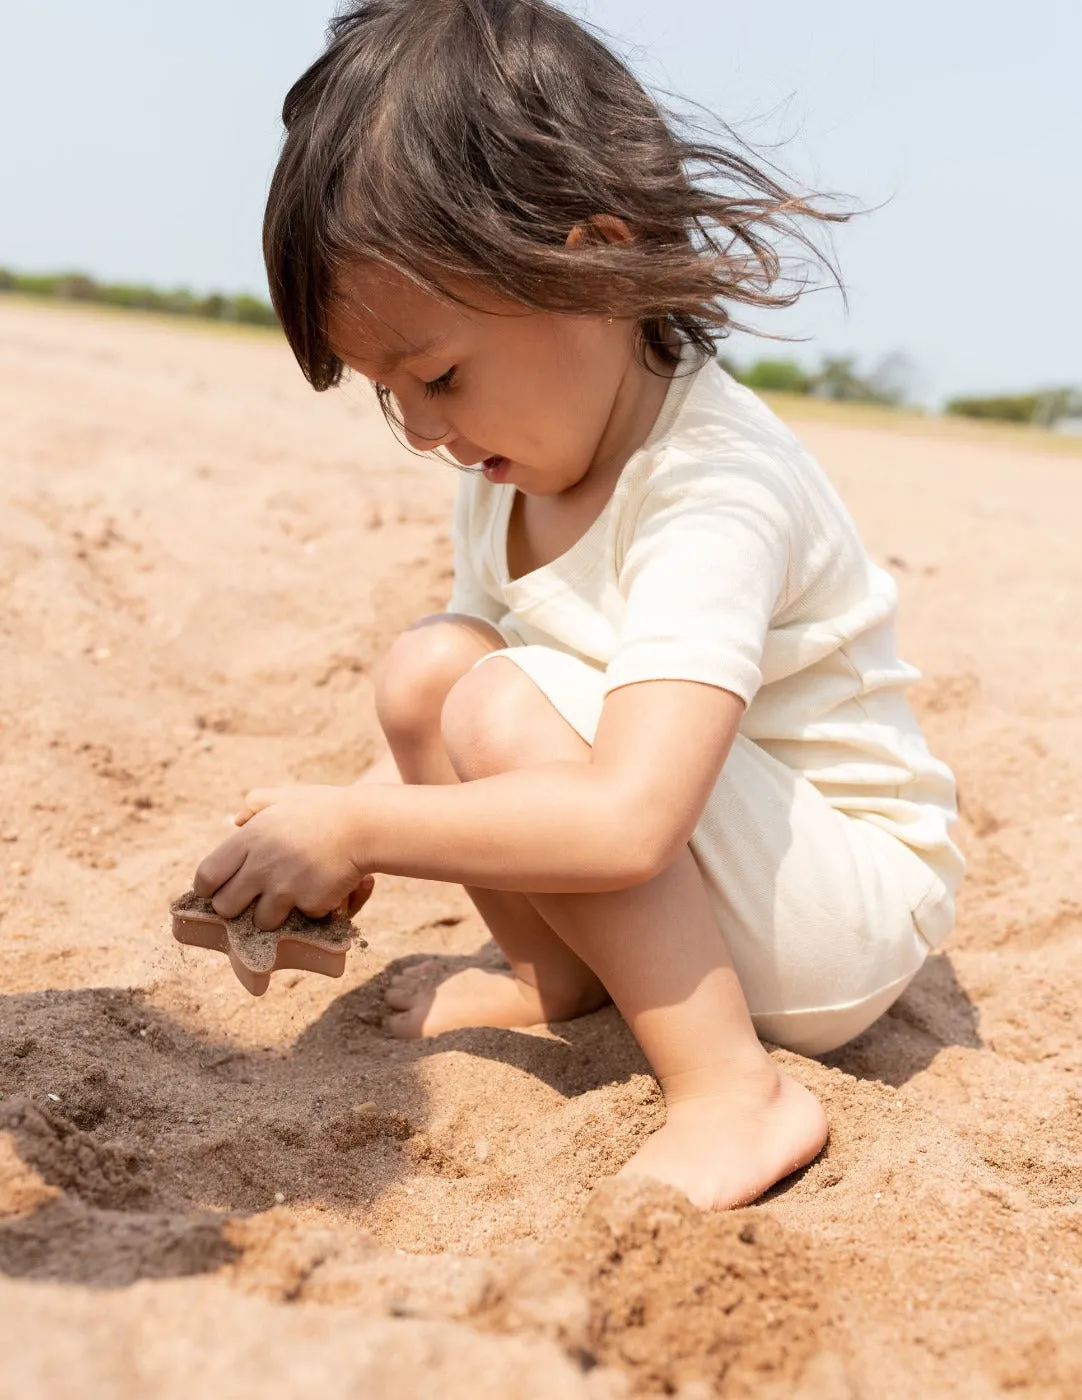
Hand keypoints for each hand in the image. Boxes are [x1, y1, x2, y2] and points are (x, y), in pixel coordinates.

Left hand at [193, 785, 373, 930]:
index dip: (208, 889)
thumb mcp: (285, 796)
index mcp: (249, 839)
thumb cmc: (324, 808)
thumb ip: (256, 804)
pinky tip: (321, 888)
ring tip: (291, 895)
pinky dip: (310, 908)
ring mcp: (286, 888)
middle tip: (252, 899)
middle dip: (236, 907)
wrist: (364, 825)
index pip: (207, 876)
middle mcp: (261, 866)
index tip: (217, 890)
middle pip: (226, 907)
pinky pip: (302, 917)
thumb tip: (235, 821)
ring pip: (262, 920)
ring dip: (274, 914)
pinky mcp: (310, 903)